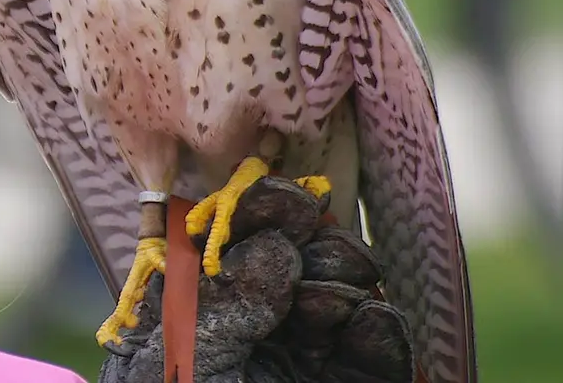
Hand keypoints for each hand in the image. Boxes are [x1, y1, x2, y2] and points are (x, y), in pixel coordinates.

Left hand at [97, 177, 414, 382]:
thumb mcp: (183, 364)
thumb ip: (228, 303)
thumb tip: (274, 245)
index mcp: (197, 316)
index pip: (233, 245)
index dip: (259, 214)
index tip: (281, 199)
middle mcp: (254, 332)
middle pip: (298, 259)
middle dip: (312, 242)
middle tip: (313, 239)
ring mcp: (304, 364)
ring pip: (344, 295)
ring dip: (344, 281)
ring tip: (328, 300)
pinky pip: (377, 349)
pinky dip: (379, 329)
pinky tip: (367, 324)